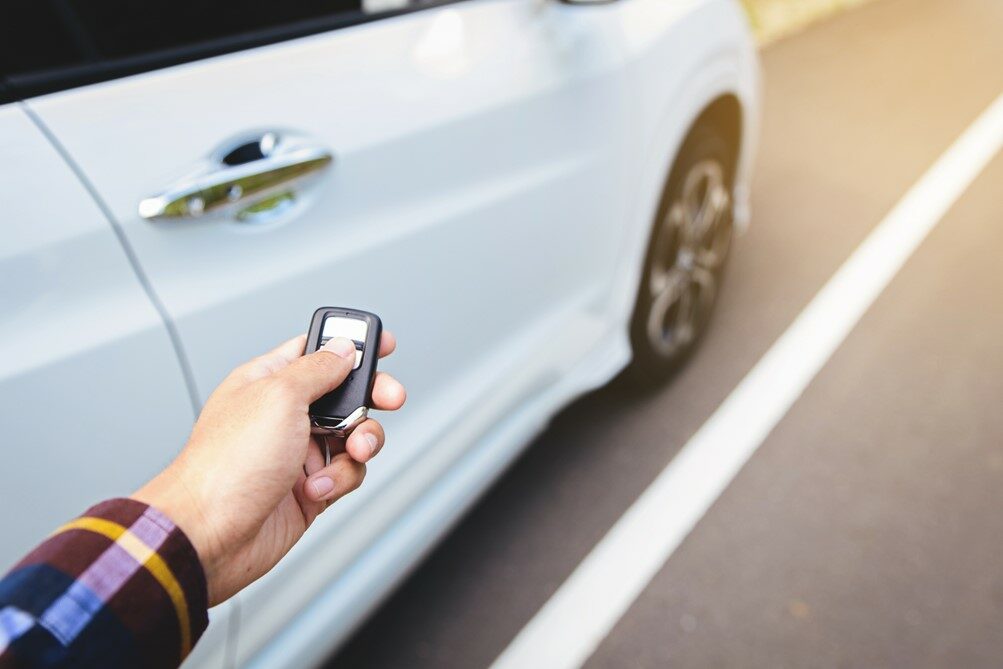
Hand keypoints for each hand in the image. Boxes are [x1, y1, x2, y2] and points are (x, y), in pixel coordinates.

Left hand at [132, 333, 405, 605]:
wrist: (211, 535)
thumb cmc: (226, 466)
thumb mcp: (279, 396)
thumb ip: (318, 368)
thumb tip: (342, 348)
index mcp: (269, 381)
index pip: (316, 350)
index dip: (350, 344)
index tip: (383, 343)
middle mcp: (284, 415)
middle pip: (345, 393)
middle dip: (372, 396)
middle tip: (389, 397)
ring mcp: (297, 452)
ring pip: (354, 435)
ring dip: (362, 442)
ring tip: (353, 450)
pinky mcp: (309, 488)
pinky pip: (347, 474)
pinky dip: (341, 479)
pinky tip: (316, 487)